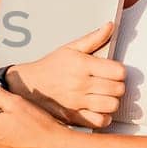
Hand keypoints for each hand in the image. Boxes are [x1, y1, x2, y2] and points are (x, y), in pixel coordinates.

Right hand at [6, 20, 126, 128]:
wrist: (27, 86)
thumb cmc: (51, 66)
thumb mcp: (70, 49)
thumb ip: (93, 38)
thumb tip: (110, 25)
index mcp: (82, 65)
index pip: (118, 71)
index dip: (120, 71)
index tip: (113, 71)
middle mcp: (80, 84)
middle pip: (118, 89)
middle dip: (118, 86)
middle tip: (110, 84)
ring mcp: (77, 102)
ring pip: (112, 105)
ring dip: (112, 101)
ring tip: (105, 96)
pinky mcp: (73, 117)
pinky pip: (100, 121)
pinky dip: (104, 117)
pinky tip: (99, 109)